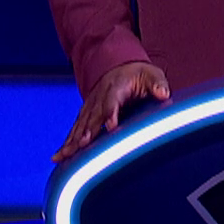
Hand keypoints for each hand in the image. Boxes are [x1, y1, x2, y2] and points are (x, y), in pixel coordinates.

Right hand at [52, 61, 169, 161]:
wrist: (122, 67)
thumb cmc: (140, 75)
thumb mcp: (152, 75)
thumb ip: (158, 84)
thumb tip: (163, 94)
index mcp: (116, 86)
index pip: (112, 100)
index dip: (110, 112)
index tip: (111, 126)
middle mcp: (99, 96)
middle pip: (92, 115)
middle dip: (86, 131)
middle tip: (82, 145)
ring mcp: (91, 105)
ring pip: (80, 124)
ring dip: (72, 140)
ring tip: (64, 155)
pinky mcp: (86, 113)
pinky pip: (76, 128)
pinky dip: (67, 142)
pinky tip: (59, 157)